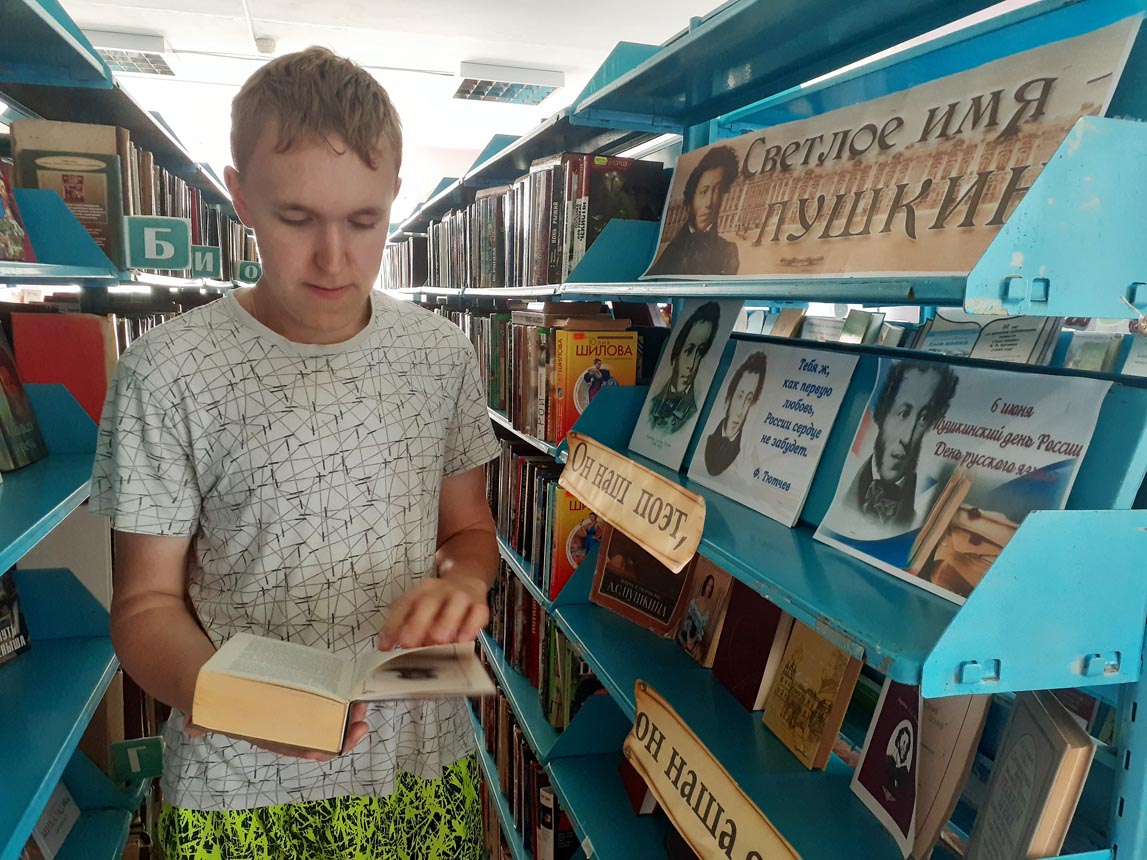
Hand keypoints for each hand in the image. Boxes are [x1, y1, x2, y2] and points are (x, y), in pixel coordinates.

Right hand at [184, 701, 370, 761]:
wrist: (221, 684)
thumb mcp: (212, 710)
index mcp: (269, 734)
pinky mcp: (304, 694)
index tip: (330, 751)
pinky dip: (343, 700)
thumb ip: (203, 718)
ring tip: (364, 708)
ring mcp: (298, 712)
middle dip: (342, 736)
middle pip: (319, 738)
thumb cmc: (224, 700)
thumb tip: (191, 725)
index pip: (292, 748)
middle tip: (360, 725)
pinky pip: (328, 702)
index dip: (312, 751)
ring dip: (349, 718)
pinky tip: (355, 693)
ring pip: (330, 721)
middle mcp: (287, 727)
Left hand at [377, 576, 488, 650]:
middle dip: (418, 623)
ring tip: (440, 640)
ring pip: (456, 602)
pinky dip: (471, 626)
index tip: (386, 646)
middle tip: (410, 643)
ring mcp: (461, 595)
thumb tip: (389, 647)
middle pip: (429, 602)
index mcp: (421, 591)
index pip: (404, 605)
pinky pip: (478, 612)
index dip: (393, 625)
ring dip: (447, 621)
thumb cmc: (439, 601)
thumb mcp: (418, 608)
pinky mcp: (479, 603)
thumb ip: (404, 626)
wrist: (466, 579)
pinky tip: (464, 639)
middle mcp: (440, 590)